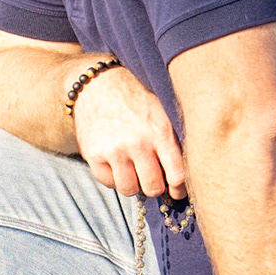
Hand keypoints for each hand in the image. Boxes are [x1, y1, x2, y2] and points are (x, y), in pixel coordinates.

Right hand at [73, 66, 187, 197]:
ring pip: (129, 189)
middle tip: (152, 178)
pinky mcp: (94, 154)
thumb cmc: (135, 100)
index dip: (179, 188)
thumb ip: (171, 142)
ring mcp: (114, 150)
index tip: (176, 190)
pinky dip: (113, 178)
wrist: (98, 84)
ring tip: (133, 170)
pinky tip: (116, 163)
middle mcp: (138, 143)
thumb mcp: (161, 113)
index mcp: (160, 132)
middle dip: (155, 186)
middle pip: (153, 187)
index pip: (177, 175)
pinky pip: (108, 182)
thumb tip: (181, 178)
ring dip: (133, 184)